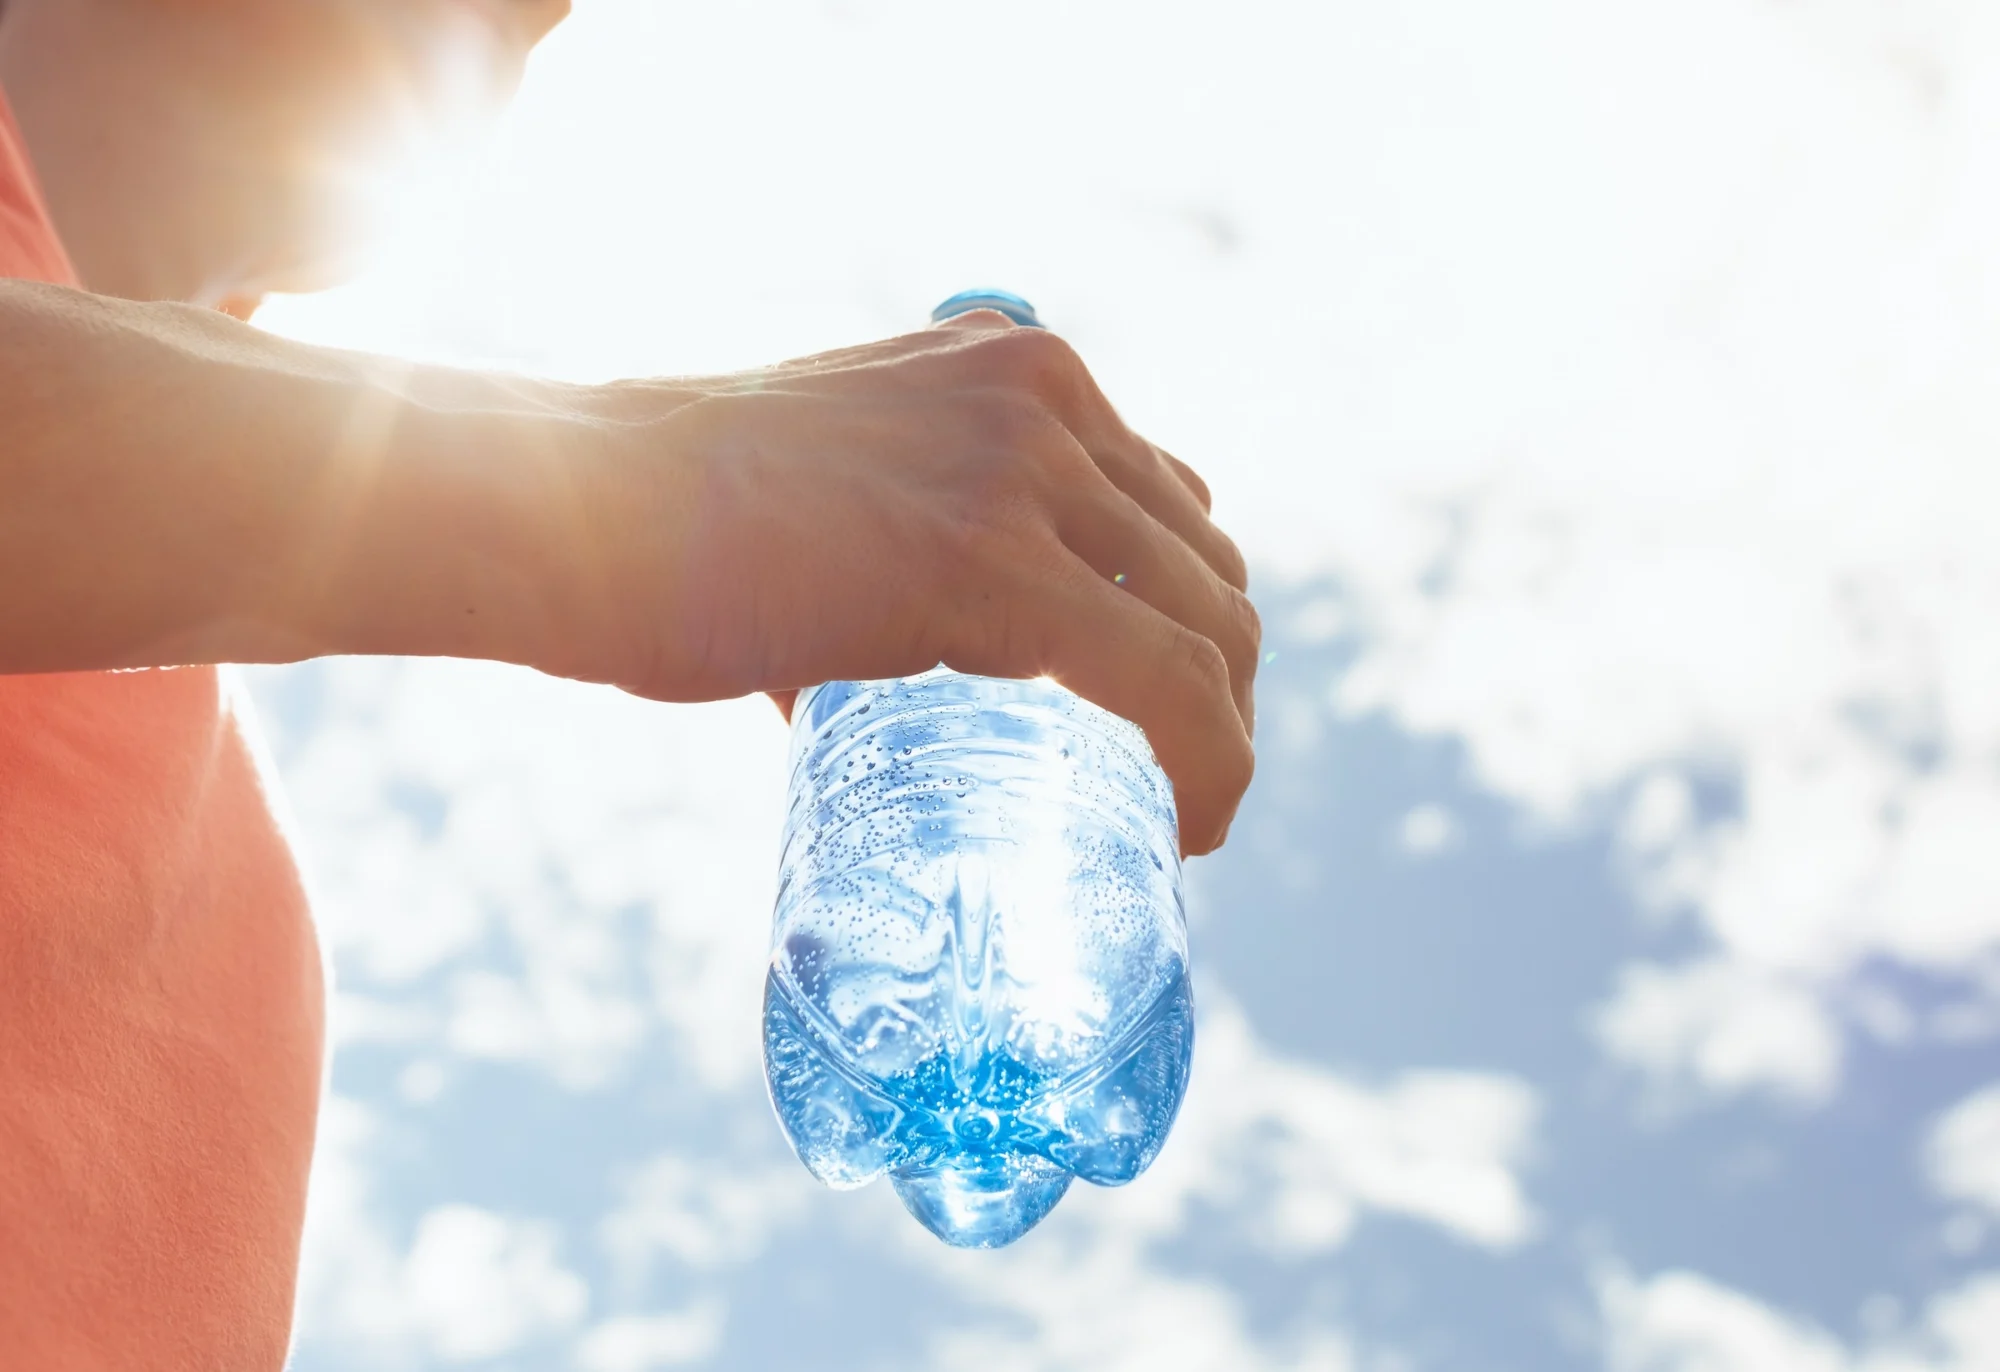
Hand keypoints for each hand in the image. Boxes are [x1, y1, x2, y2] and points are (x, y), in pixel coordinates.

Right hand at [584, 311, 1257, 855]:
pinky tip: (1197, 825)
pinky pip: (1167, 677)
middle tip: (1175, 781)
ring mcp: (1023, 472)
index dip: (1190, 616)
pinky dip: (1210, 761)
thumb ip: (907, 533)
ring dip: (1224, 733)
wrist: (582, 509)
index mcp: (1019, 366)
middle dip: (1219, 683)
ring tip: (1187, 814)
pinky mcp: (993, 564)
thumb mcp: (841, 480)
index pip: (1169, 502)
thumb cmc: (680, 520)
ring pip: (1207, 624)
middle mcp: (1044, 400)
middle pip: (1205, 563)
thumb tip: (907, 665)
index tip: (1162, 710)